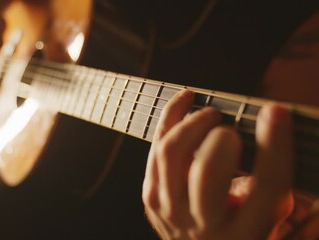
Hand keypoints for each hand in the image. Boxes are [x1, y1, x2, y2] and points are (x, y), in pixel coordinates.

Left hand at [142, 89, 293, 238]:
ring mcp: (170, 211)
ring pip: (171, 153)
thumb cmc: (240, 222)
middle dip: (221, 138)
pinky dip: (170, 117)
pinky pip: (155, 147)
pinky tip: (187, 99)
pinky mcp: (151, 195)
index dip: (273, 144)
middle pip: (206, 171)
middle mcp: (204, 226)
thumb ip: (269, 178)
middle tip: (231, 130)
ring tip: (211, 114)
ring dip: (192, 123)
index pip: (265, 186)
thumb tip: (266, 125)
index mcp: (246, 234)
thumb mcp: (266, 211)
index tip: (275, 113)